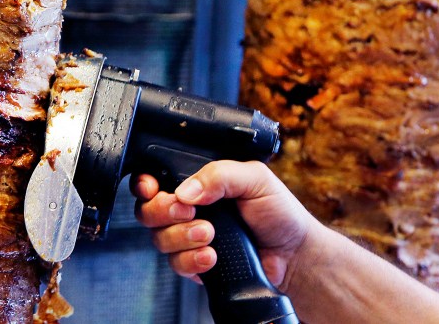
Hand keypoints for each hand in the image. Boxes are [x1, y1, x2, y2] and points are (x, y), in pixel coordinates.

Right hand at [131, 160, 315, 288]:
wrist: (293, 253)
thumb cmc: (277, 211)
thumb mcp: (254, 178)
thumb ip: (220, 175)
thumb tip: (186, 190)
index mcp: (197, 183)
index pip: (155, 179)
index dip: (145, 184)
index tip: (153, 188)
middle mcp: (187, 209)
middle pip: (147, 210)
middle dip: (163, 211)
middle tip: (188, 211)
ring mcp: (187, 238)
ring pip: (159, 239)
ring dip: (181, 237)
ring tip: (210, 234)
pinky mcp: (193, 264)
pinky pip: (176, 264)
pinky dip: (191, 260)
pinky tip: (211, 256)